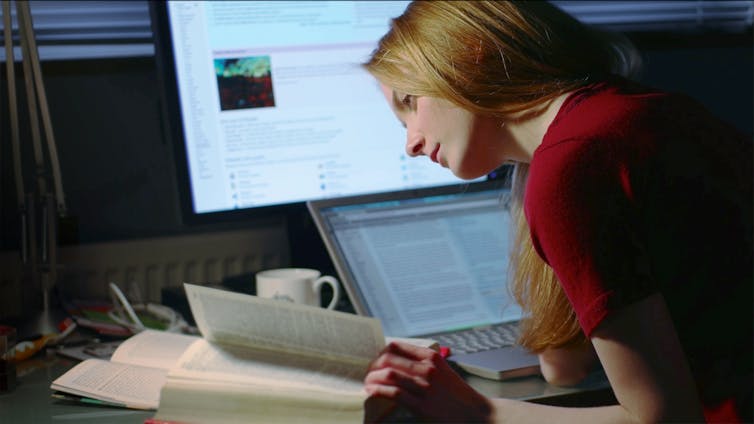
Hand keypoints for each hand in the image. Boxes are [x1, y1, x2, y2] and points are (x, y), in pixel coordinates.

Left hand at [364, 341, 491, 422]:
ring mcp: (424, 386)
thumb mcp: (442, 371)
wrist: (476, 413)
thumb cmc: (457, 394)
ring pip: (388, 374)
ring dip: (372, 378)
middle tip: (367, 374)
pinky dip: (378, 390)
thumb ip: (422, 365)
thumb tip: (396, 363)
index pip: (396, 347)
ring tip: (367, 383)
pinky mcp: (422, 405)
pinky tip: (372, 392)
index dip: (379, 353)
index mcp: (431, 357)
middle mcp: (427, 368)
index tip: (374, 361)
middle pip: (388, 359)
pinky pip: (393, 393)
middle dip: (372, 366)